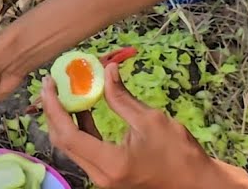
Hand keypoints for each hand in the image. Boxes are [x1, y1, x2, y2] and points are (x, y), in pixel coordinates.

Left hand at [40, 62, 215, 187]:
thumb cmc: (180, 154)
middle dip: (54, 111)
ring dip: (65, 119)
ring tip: (64, 91)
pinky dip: (81, 130)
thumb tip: (107, 69)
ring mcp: (103, 178)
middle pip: (64, 142)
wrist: (198, 183)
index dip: (54, 106)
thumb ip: (121, 97)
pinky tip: (84, 108)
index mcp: (110, 163)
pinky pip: (85, 151)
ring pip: (72, 147)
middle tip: (52, 84)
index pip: (69, 134)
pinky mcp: (108, 175)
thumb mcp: (150, 120)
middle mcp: (100, 175)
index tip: (49, 83)